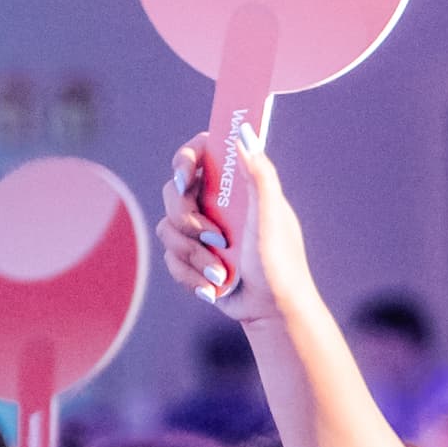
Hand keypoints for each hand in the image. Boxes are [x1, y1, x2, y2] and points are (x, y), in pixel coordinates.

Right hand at [157, 127, 313, 323]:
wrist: (272, 313)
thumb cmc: (279, 264)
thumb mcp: (272, 217)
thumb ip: (260, 175)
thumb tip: (245, 133)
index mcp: (237, 187)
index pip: (200, 155)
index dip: (184, 160)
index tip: (186, 179)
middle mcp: (216, 204)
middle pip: (173, 193)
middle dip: (188, 221)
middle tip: (217, 240)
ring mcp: (202, 231)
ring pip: (167, 228)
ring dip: (194, 255)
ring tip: (222, 274)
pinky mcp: (192, 256)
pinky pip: (170, 257)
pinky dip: (190, 275)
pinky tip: (214, 288)